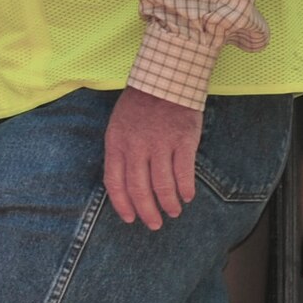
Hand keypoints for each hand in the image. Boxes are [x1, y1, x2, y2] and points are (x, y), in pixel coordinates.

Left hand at [103, 86, 201, 229]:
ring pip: (163, 186)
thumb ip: (120, 153)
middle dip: (147, 212)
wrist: (165, 79)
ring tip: (173, 211)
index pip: (115, 183)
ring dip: (169, 203)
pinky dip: (186, 189)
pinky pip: (184, 173)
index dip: (122, 205)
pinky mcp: (183, 140)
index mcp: (116, 143)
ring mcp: (160, 144)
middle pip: (139, 190)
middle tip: (154, 224)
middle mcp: (136, 146)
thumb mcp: (118, 126)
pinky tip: (188, 196)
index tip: (130, 218)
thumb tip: (124, 186)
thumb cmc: (140, 105)